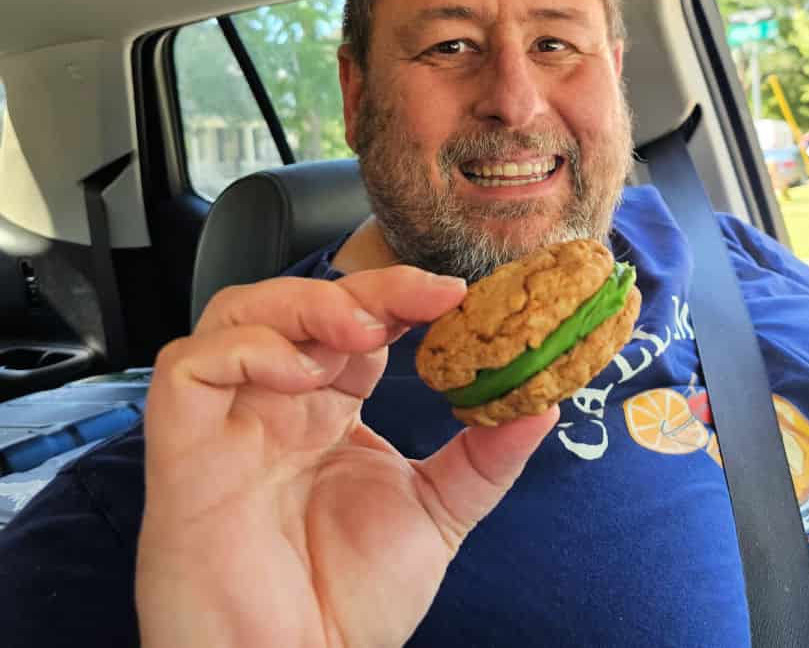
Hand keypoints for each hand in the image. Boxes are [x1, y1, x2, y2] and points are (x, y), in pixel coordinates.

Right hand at [135, 268, 557, 647]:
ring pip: (239, 314)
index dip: (400, 296)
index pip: (358, 323)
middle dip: (362, 288)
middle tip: (419, 299)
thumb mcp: (437, 515)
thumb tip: (541, 404)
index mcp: (330, 411)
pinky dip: (248, 351)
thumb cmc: (349, 602)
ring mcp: (229, 421)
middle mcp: (277, 404)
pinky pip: (191, 367)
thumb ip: (485, 457)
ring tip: (362, 329)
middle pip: (301, 304)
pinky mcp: (183, 446)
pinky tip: (302, 375)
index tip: (456, 293)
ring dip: (305, 305)